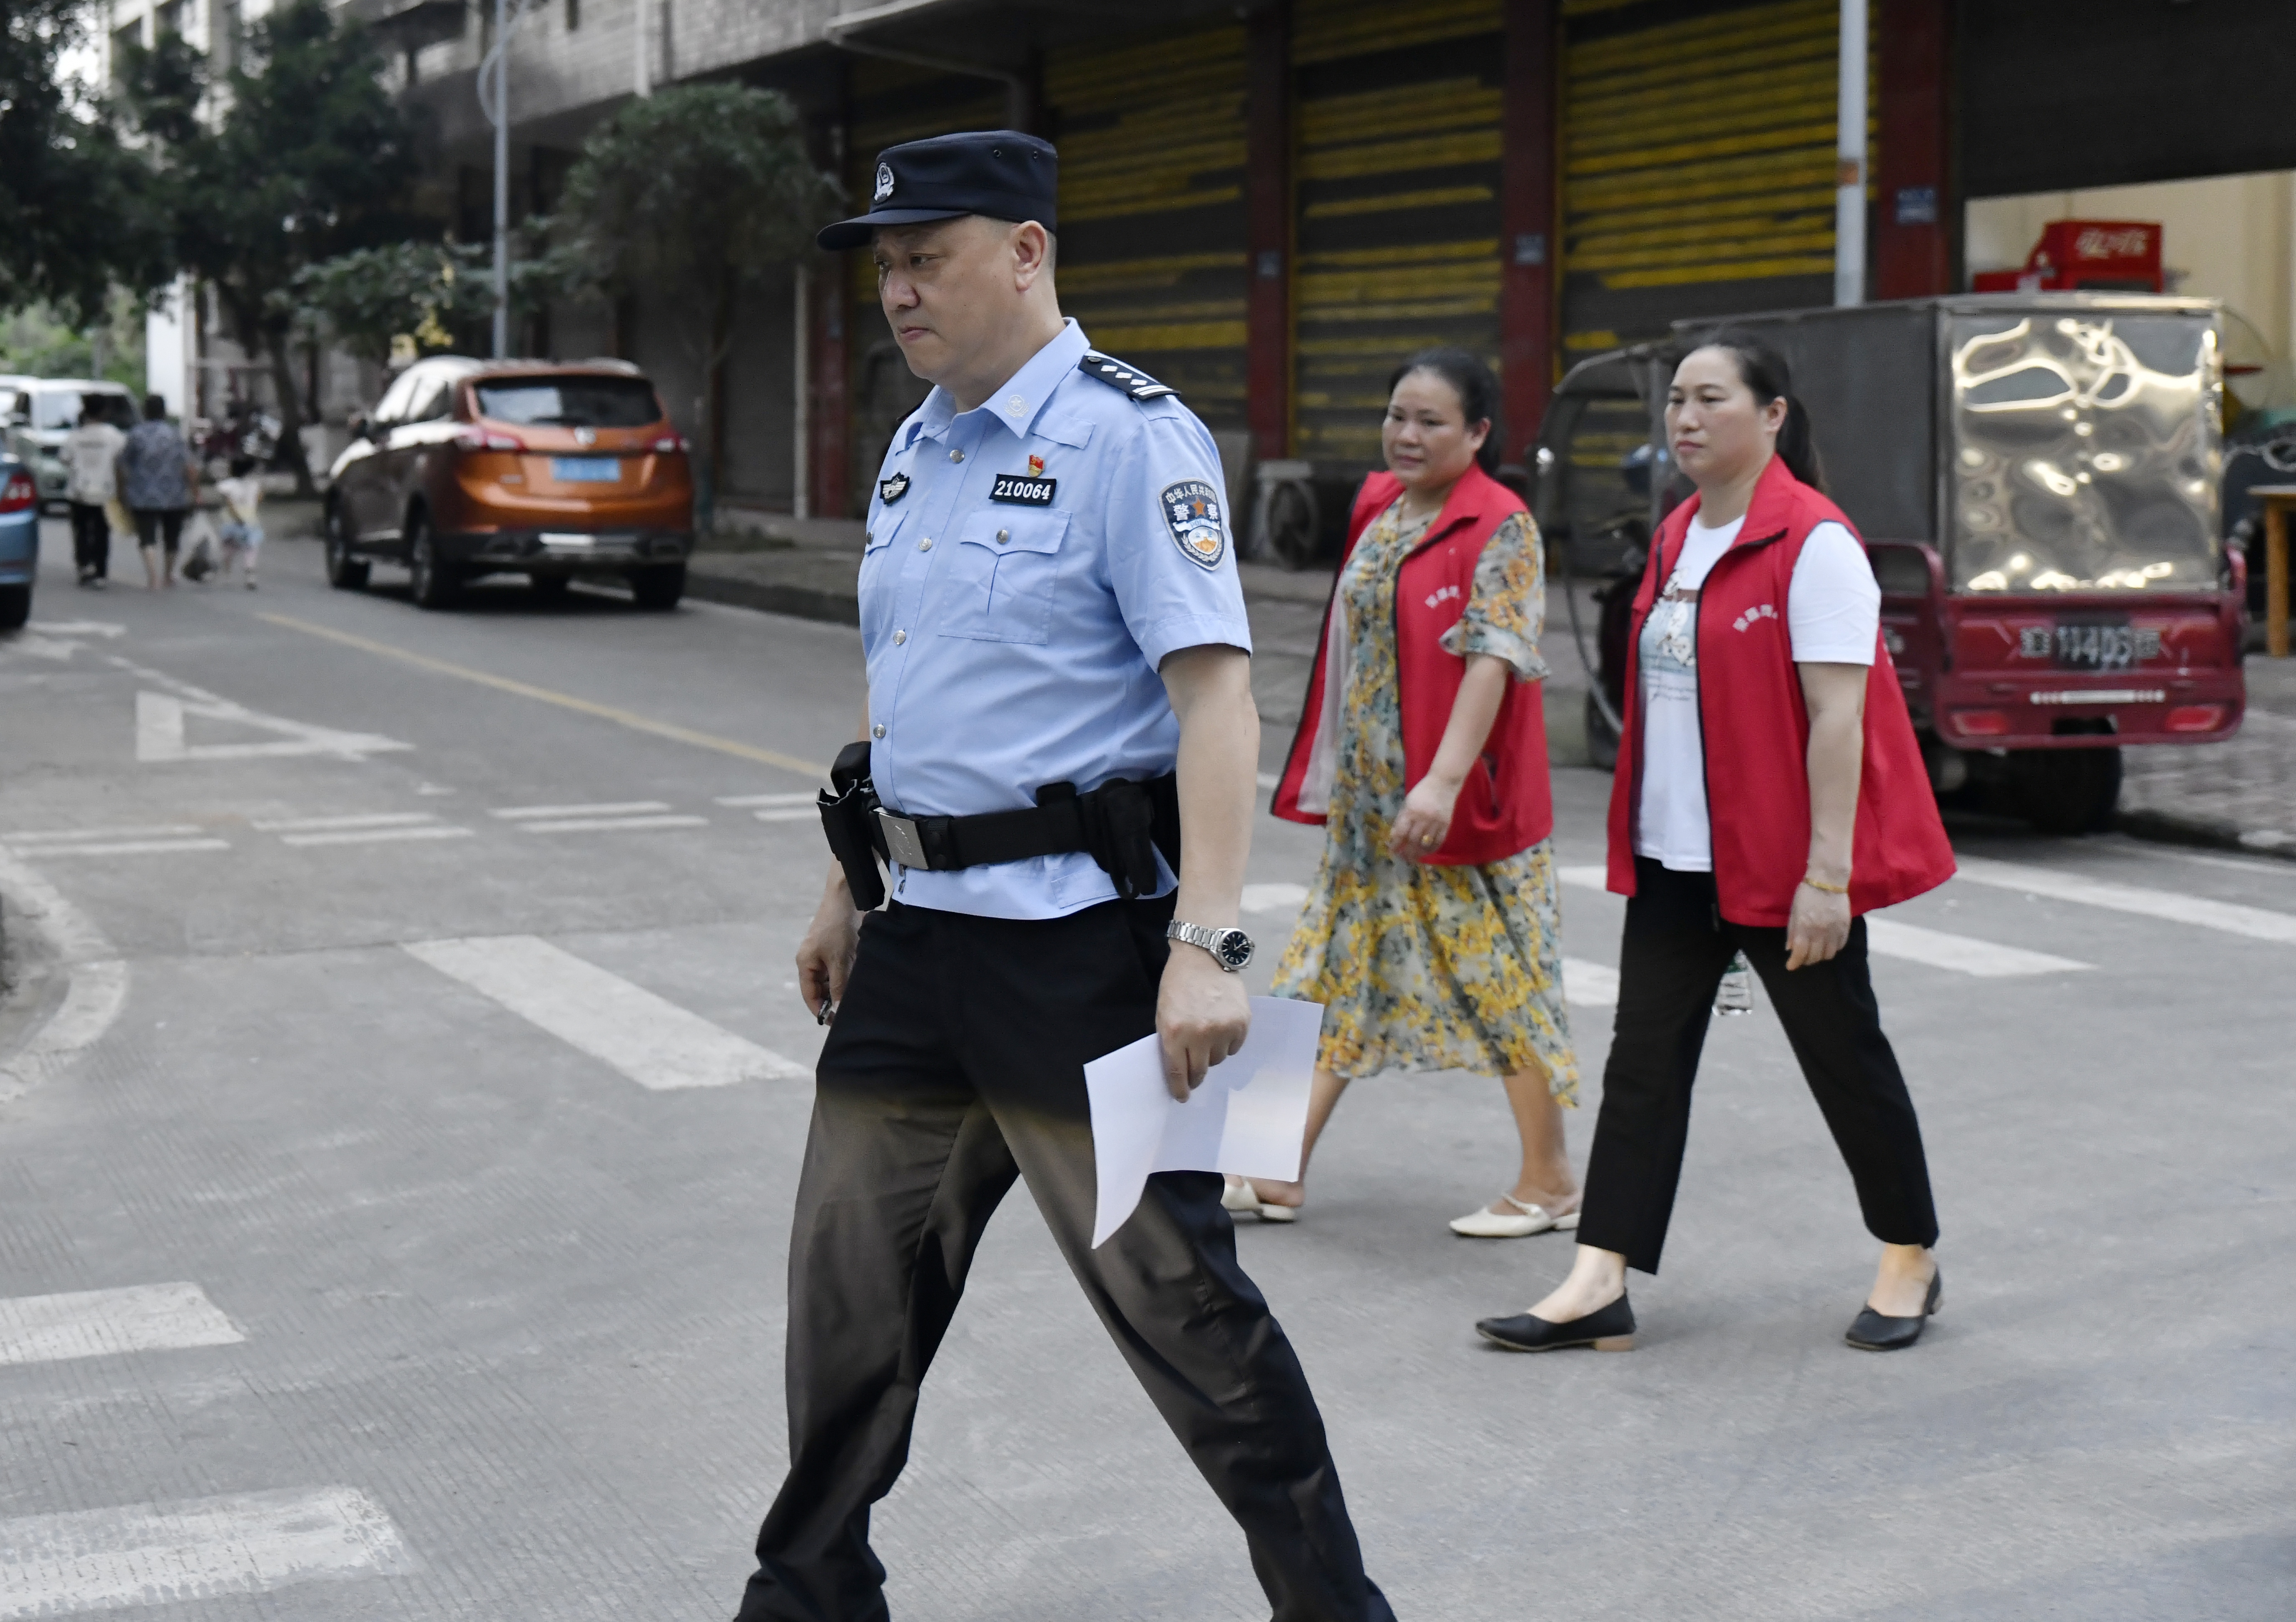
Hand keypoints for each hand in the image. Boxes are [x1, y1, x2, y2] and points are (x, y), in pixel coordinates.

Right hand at [795, 869, 863, 1020]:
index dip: (821, 1010)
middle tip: (851, 1012)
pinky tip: (861, 981)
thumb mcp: (839, 960)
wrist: (848, 897)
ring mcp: (826, 954)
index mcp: (806, 964)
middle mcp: (813, 961)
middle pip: (822, 989)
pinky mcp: (838, 949)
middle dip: (835, 999)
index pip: (810, 996)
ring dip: (845, 987)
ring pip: (834, 980)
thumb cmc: (838, 927)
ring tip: (859, 997)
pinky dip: (850, 975)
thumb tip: (837, 1009)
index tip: (835, 1023)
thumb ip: (839, 986)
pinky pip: (842, 969)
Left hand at [1157, 942, 1249, 1100]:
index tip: (1182, 1097)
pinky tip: (1221, 1027)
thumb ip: (1171, 1041)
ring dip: (1211, 1054)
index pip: (1177, 1072)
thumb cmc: (1178, 985)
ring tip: (1207, 1035)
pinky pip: (1234, 1047)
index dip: (1180, 1089)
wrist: (1204, 956)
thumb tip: (1179, 1069)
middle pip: (1200, 1071)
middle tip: (1194, 1075)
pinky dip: (1227, 1042)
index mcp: (1174, 1032)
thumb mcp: (1164, 1013)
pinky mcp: (1241, 1023)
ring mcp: (1223, 1029)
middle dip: (1195, 1076)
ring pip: (1218, 1059)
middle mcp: (1199, 1034)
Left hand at [1387, 771, 1461, 860]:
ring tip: (1414, 858)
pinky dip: (1432, 849)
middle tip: (1404, 858)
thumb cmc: (1422, 792)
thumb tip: (1394, 836)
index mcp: (1411, 811)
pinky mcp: (1446, 824)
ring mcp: (1436, 822)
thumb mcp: (1407, 803)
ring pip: (1426, 844)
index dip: (1396, 844)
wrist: (1443, 783)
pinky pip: (1438, 841)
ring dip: (1419, 854)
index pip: (1401, 832)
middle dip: (1407, 852)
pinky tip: (1427, 852)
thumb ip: (1401, 819)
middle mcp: (1423, 818)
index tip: (1392, 851)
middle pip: (1413, 840)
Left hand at [1785, 881, 1851, 969]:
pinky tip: (1828, 945)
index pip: (1800, 953)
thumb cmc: (1806, 894)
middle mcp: (1820, 932)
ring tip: (1816, 952)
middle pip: (1815, 956)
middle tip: (1803, 957)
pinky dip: (1833, 949)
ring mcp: (1835, 931)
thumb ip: (1792, 931)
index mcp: (1805, 927)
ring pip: (1829, 954)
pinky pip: (1840, 946)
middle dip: (1807, 960)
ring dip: (1820, 956)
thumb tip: (1790, 949)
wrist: (1828, 881)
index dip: (1795, 962)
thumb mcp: (1794, 911)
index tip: (1791, 966)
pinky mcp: (1846, 927)